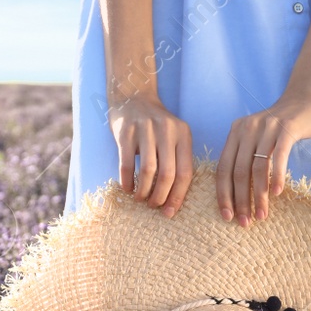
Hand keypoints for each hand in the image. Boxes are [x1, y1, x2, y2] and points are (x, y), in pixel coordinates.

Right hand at [108, 92, 193, 217]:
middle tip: (153, 206)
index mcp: (183, 135)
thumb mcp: (173, 138)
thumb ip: (176, 161)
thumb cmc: (155, 127)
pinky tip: (127, 189)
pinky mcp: (125, 131)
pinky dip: (127, 180)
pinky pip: (127, 163)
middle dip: (161, 196)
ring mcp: (145, 129)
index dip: (178, 196)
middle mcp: (167, 130)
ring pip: (148, 170)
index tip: (170, 213)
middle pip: (168, 174)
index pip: (185, 172)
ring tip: (140, 199)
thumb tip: (173, 200)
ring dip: (144, 190)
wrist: (133, 97)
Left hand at [216, 94, 310, 225]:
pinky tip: (277, 193)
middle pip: (238, 171)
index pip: (223, 168)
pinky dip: (276, 177)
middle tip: (245, 222)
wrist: (305, 100)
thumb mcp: (257, 138)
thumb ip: (246, 158)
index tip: (227, 216)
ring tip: (262, 214)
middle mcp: (247, 129)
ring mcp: (267, 128)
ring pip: (257, 168)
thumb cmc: (281, 127)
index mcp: (235, 133)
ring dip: (259, 195)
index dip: (223, 194)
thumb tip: (239, 195)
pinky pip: (278, 157)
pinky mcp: (286, 129)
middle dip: (241, 201)